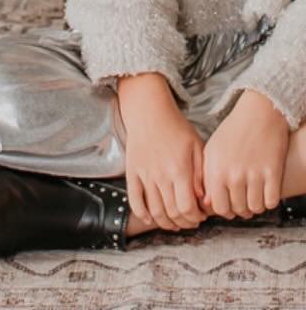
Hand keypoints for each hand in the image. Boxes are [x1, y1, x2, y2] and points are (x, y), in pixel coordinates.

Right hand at [121, 87, 206, 232]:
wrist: (149, 112)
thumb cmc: (176, 128)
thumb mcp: (197, 147)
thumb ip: (202, 175)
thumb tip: (203, 200)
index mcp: (179, 170)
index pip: (187, 208)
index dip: (195, 218)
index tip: (201, 216)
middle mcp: (160, 175)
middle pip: (172, 212)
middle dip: (184, 223)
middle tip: (191, 221)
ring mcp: (144, 174)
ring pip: (154, 210)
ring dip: (166, 223)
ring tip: (175, 223)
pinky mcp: (132, 172)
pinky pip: (134, 199)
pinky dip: (141, 213)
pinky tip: (149, 219)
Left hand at [202, 90, 288, 219]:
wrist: (258, 114)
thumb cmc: (233, 132)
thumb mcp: (212, 151)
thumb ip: (207, 177)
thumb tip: (207, 204)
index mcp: (215, 169)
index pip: (218, 207)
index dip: (225, 209)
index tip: (229, 203)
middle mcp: (233, 174)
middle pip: (238, 210)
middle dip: (241, 209)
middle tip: (243, 198)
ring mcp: (253, 175)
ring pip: (255, 209)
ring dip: (256, 204)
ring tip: (254, 193)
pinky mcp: (272, 174)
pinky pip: (271, 202)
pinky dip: (269, 200)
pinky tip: (265, 189)